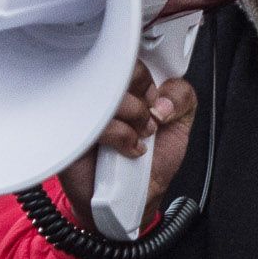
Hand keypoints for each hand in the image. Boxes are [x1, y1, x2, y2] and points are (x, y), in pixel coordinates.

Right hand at [55, 62, 196, 227]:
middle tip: (149, 121)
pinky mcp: (74, 131)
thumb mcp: (180, 127)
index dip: (149, 77)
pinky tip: (124, 150)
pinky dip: (120, 137)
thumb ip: (183, 98)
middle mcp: (103, 93)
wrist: (131, 202)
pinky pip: (99, 120)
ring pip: (112, 94)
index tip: (156, 99)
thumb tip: (163, 96)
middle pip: (121, 69)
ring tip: (138, 138)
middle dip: (144, 100)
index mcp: (126, 85)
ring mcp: (86, 110)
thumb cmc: (149, 164)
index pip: (132, 57)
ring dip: (135, 121)